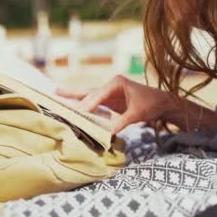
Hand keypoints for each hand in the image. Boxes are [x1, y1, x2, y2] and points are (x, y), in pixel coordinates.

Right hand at [57, 75, 176, 133]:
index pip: (97, 94)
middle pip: (87, 91)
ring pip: (88, 96)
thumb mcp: (137, 113)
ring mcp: (108, 93)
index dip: (87, 103)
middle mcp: (110, 85)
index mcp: (116, 83)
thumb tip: (107, 133)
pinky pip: (93, 104)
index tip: (77, 112)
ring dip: (73, 98)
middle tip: (54, 92)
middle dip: (71, 93)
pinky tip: (72, 108)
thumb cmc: (152, 104)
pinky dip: (82, 106)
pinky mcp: (109, 101)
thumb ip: (122, 122)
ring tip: (56, 95)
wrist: (162, 102)